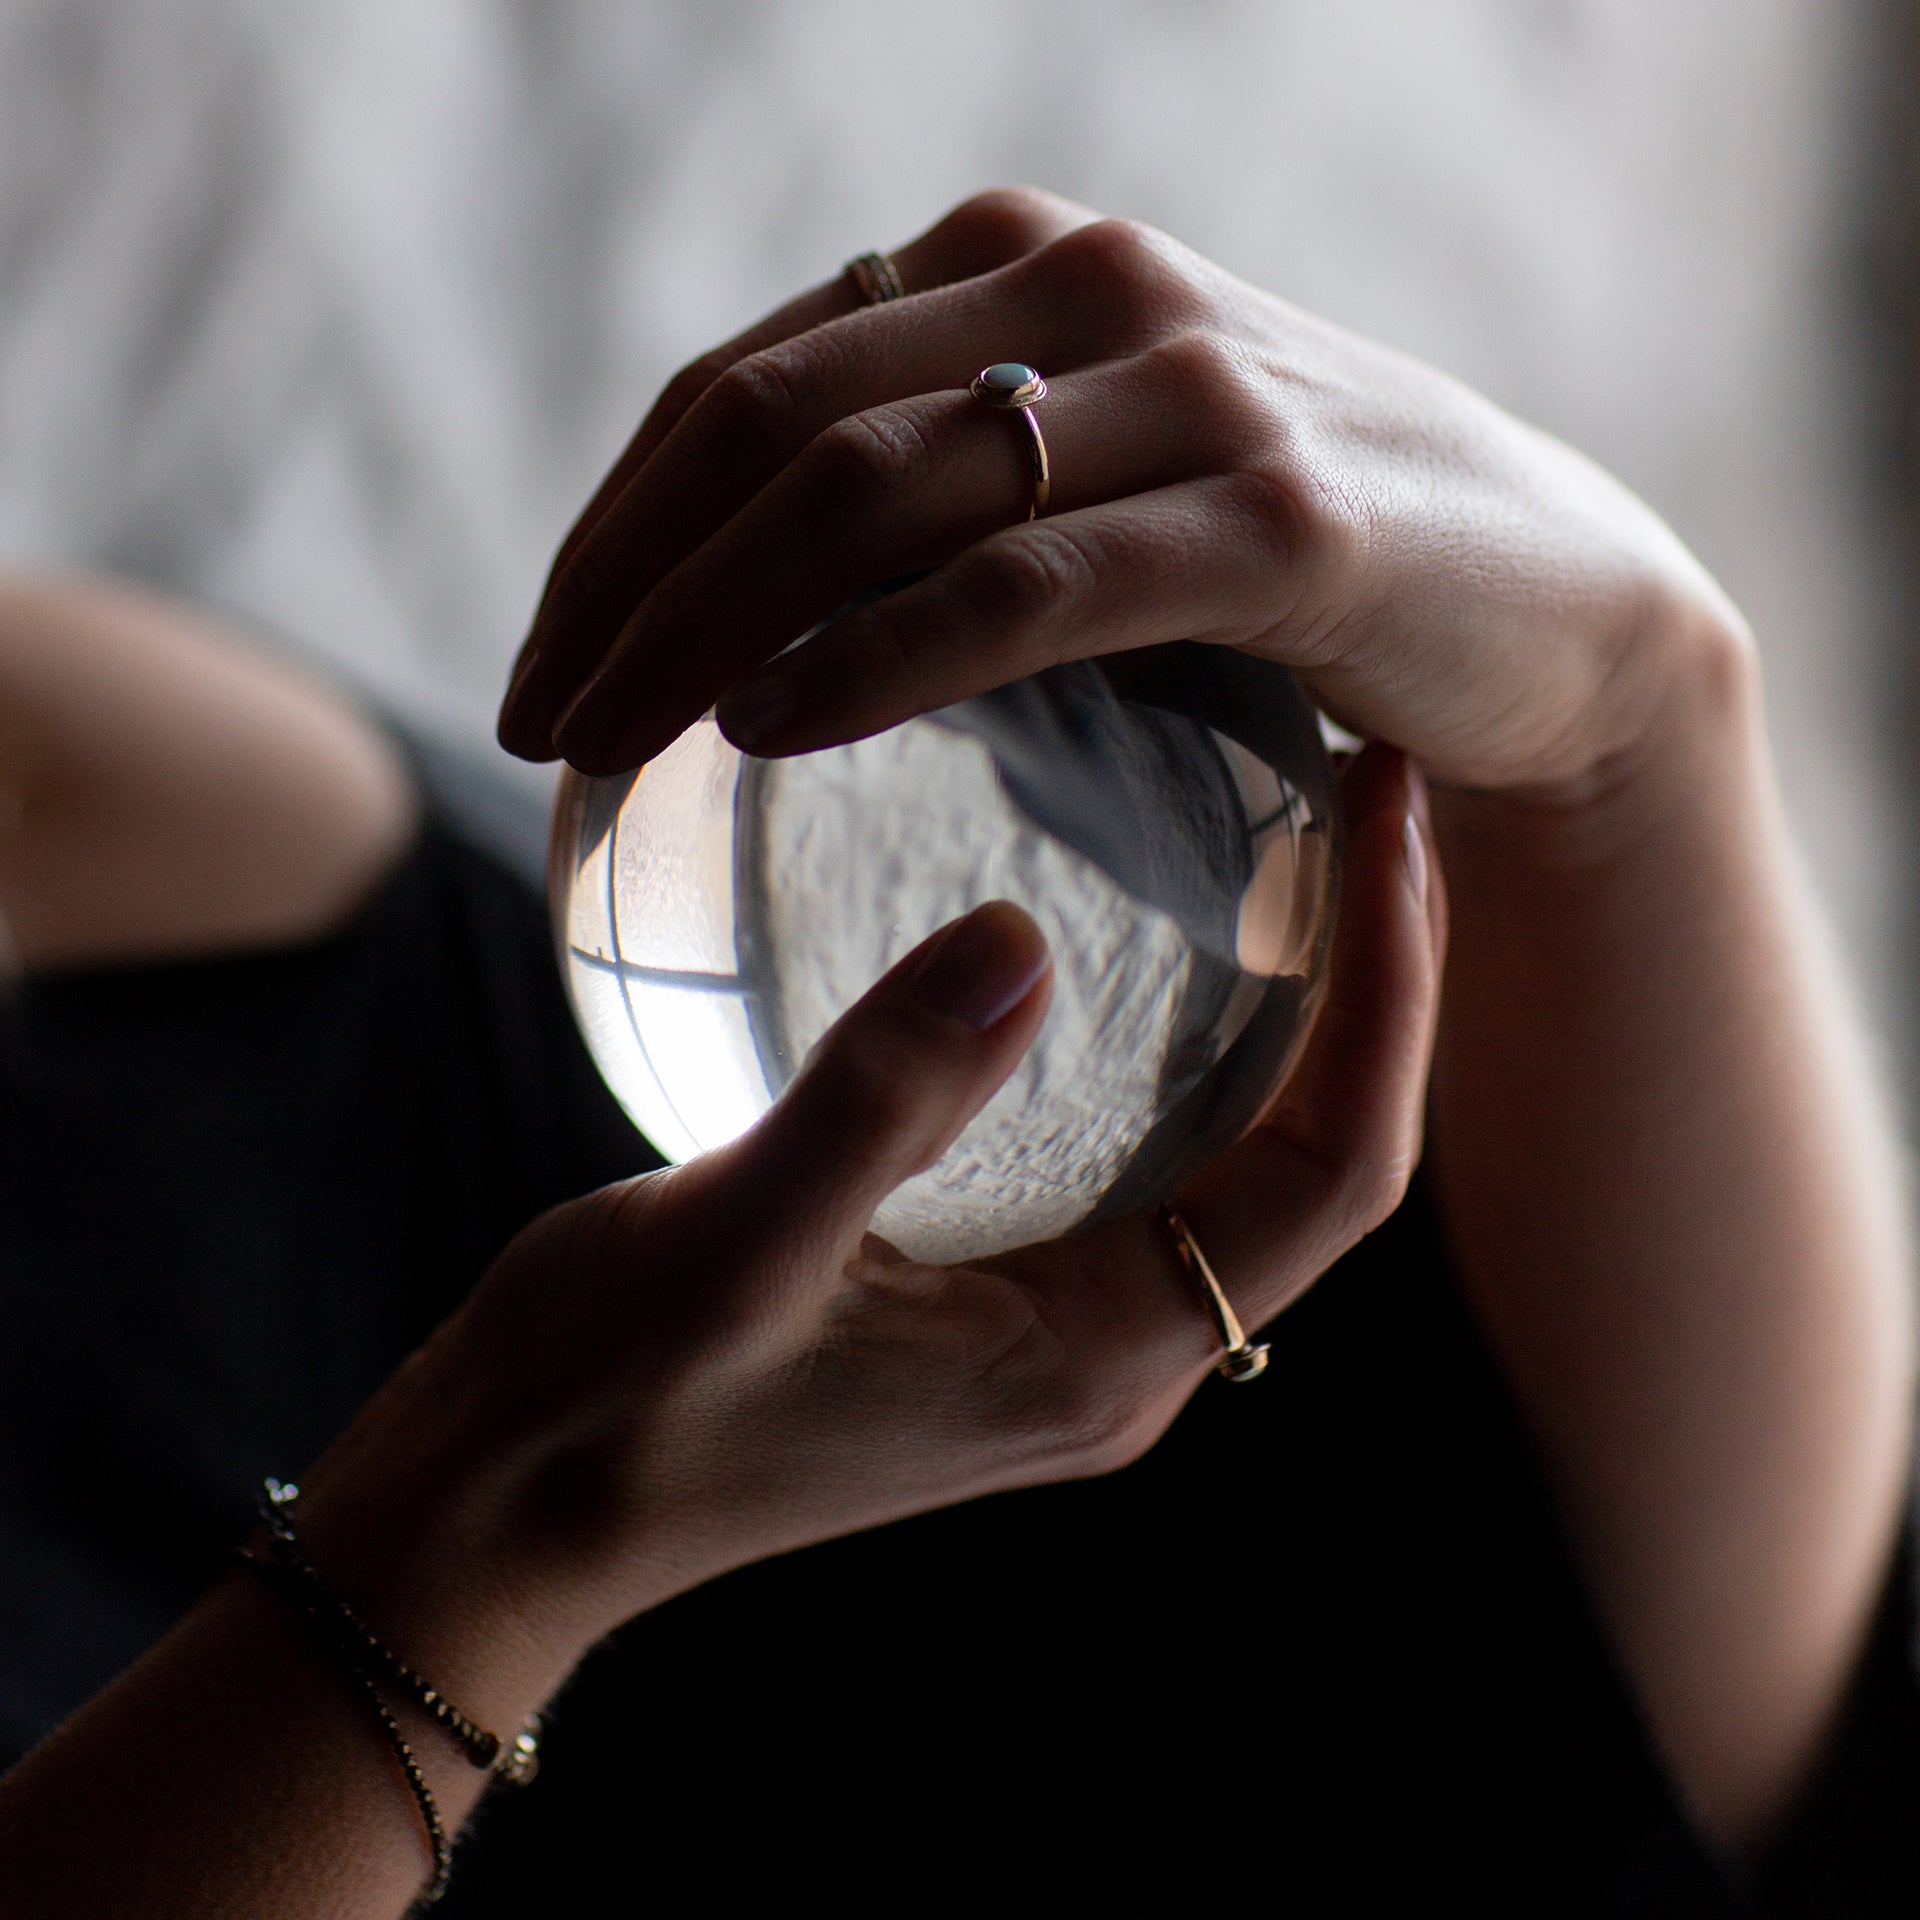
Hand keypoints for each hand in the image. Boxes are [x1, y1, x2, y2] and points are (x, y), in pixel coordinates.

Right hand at [293, 746, 1440, 1689]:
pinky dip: (1153, 1033)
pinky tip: (1100, 923)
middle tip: (1358, 791)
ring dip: (1277, 1001)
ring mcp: (1048, 1320)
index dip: (1394, 995)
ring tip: (1273, 832)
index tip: (1390, 818)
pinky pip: (1123, 1146)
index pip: (1335, 1171)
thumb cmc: (605, 1411)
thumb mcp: (732, 1247)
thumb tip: (1020, 939)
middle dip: (1366, 978)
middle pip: (1314, 1152)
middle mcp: (1107, 1348)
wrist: (509, 1517)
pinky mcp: (981, 1289)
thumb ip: (882, 1102)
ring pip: (1227, 1147)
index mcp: (1099, 1358)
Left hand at [498, 187, 1744, 797]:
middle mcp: (1086, 285)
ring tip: (607, 745)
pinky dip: (881, 657)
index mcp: (1018, 266)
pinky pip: (1027, 586)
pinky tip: (767, 729)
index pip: (745, 387)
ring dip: (706, 621)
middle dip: (622, 582)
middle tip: (537, 724)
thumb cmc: (1291, 566)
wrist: (1546, 603)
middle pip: (772, 427)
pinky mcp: (1276, 518)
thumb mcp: (1094, 497)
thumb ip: (948, 497)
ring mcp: (1189, 388)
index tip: (542, 665)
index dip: (614, 526)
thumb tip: (753, 608)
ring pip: (874, 493)